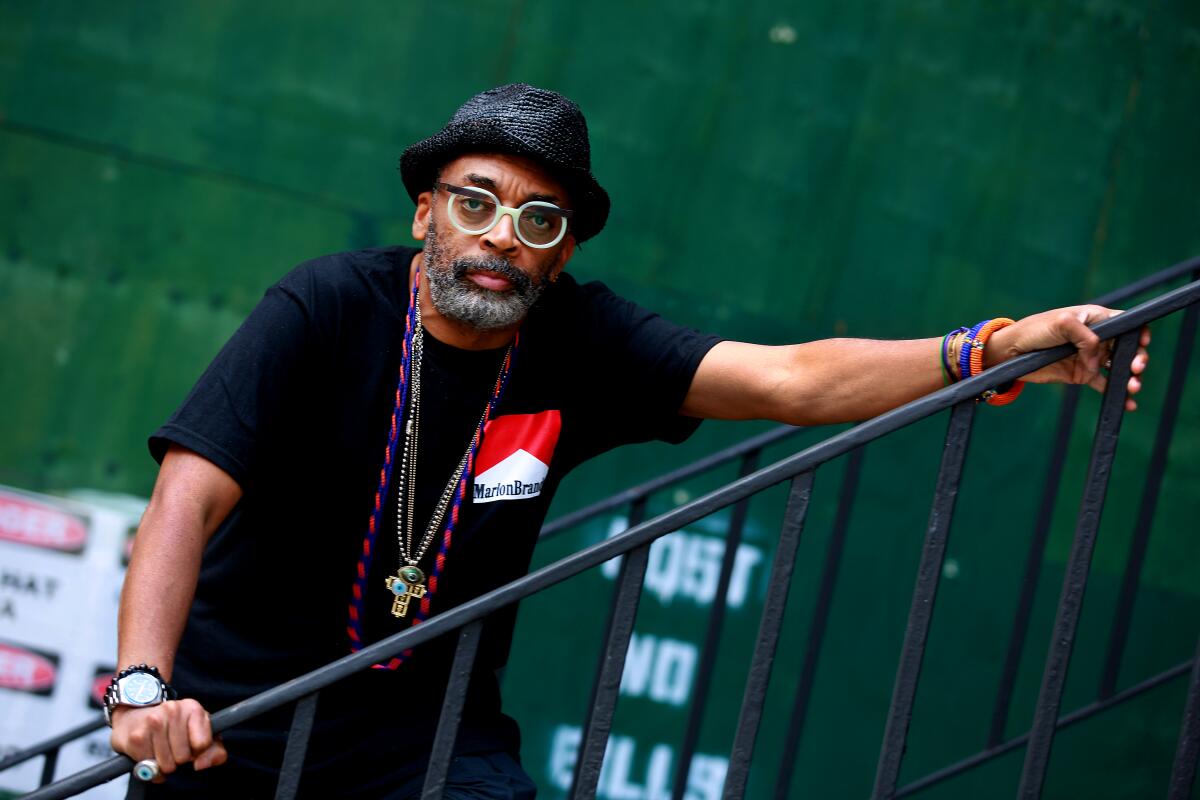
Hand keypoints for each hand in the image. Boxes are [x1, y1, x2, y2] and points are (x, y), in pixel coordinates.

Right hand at [110, 700, 226, 779]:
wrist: (136, 717)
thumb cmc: (175, 728)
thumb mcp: (201, 733)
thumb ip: (214, 751)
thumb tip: (201, 765)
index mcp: (192, 708)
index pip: (202, 744)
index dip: (198, 750)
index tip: (192, 744)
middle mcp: (173, 710)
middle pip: (184, 756)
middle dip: (179, 758)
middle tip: (173, 747)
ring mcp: (153, 722)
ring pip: (167, 764)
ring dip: (165, 764)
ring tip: (162, 749)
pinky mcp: (136, 737)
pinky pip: (149, 767)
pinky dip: (151, 767)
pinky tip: (150, 753)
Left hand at [985, 305, 1150, 410]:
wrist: (1011, 352)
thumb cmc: (1034, 330)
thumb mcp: (1060, 323)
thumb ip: (1085, 337)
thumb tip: (1098, 360)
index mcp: (1095, 319)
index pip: (1126, 323)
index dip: (1138, 332)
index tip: (1142, 343)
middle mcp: (1097, 338)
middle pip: (1128, 347)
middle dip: (1137, 358)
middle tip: (1135, 369)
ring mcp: (1091, 357)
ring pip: (1119, 367)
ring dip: (1130, 378)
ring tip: (1132, 387)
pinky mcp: (1082, 374)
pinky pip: (1105, 384)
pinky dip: (1117, 393)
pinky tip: (1127, 403)